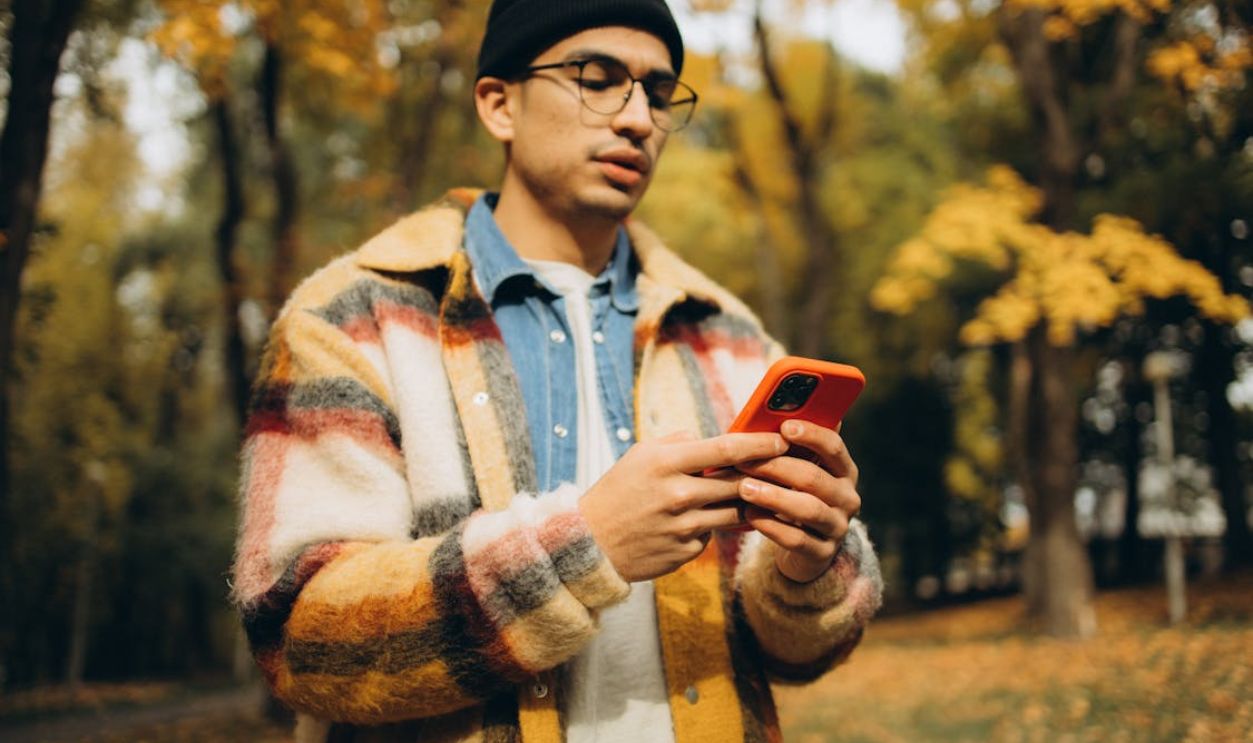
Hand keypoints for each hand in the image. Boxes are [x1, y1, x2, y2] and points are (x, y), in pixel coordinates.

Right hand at [580, 431, 785, 581]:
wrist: (590, 543)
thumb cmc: (617, 492)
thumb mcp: (640, 456)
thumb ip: (678, 443)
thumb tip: (712, 439)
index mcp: (666, 463)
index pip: (726, 449)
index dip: (760, 444)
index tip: (781, 441)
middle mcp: (678, 495)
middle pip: (739, 482)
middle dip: (765, 475)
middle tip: (783, 468)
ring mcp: (683, 527)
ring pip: (735, 512)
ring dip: (749, 503)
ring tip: (758, 494)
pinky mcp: (686, 552)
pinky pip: (714, 534)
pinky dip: (714, 526)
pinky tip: (706, 521)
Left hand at [735, 419, 860, 582]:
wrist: (804, 548)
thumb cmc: (794, 495)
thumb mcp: (797, 471)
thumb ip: (788, 448)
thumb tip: (768, 413)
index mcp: (844, 470)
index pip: (834, 447)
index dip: (811, 435)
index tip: (785, 426)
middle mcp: (847, 497)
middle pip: (813, 478)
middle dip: (777, 467)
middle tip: (745, 461)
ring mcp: (838, 527)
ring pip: (807, 509)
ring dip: (773, 496)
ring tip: (744, 488)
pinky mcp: (823, 553)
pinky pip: (797, 539)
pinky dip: (771, 525)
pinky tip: (750, 515)